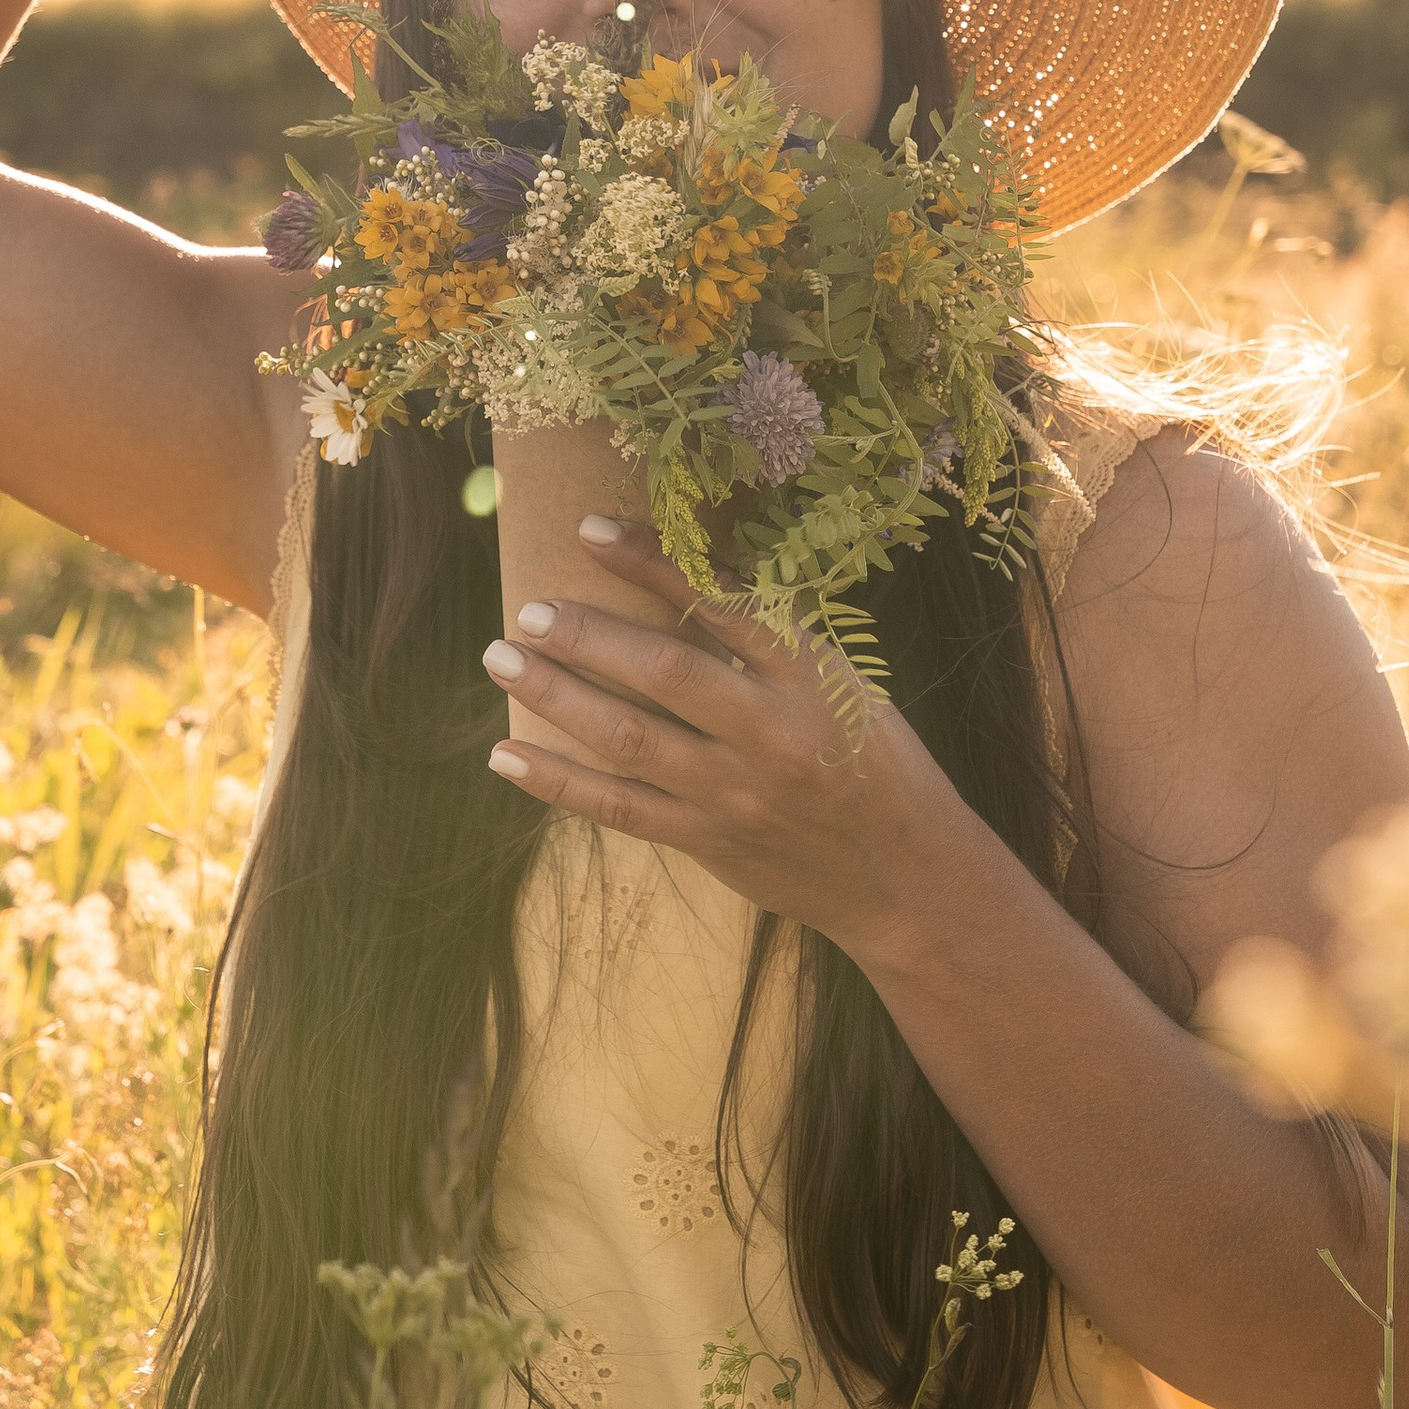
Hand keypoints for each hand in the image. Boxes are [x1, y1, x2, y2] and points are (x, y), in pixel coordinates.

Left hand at [482, 517, 984, 957]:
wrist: (908, 879)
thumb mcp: (845, 684)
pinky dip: (557, 781)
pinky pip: (620, 808)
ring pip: (629, 738)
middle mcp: (773, 733)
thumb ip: (773, 639)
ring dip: (556, 695)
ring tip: (501, 657)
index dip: (654, 562)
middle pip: (666, 672)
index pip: (724, 603)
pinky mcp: (709, 843)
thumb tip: (682, 571)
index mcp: (813, 676)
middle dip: (589, 635)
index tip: (591, 530)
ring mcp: (736, 794)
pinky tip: (505, 753)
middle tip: (529, 609)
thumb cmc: (875, 762)